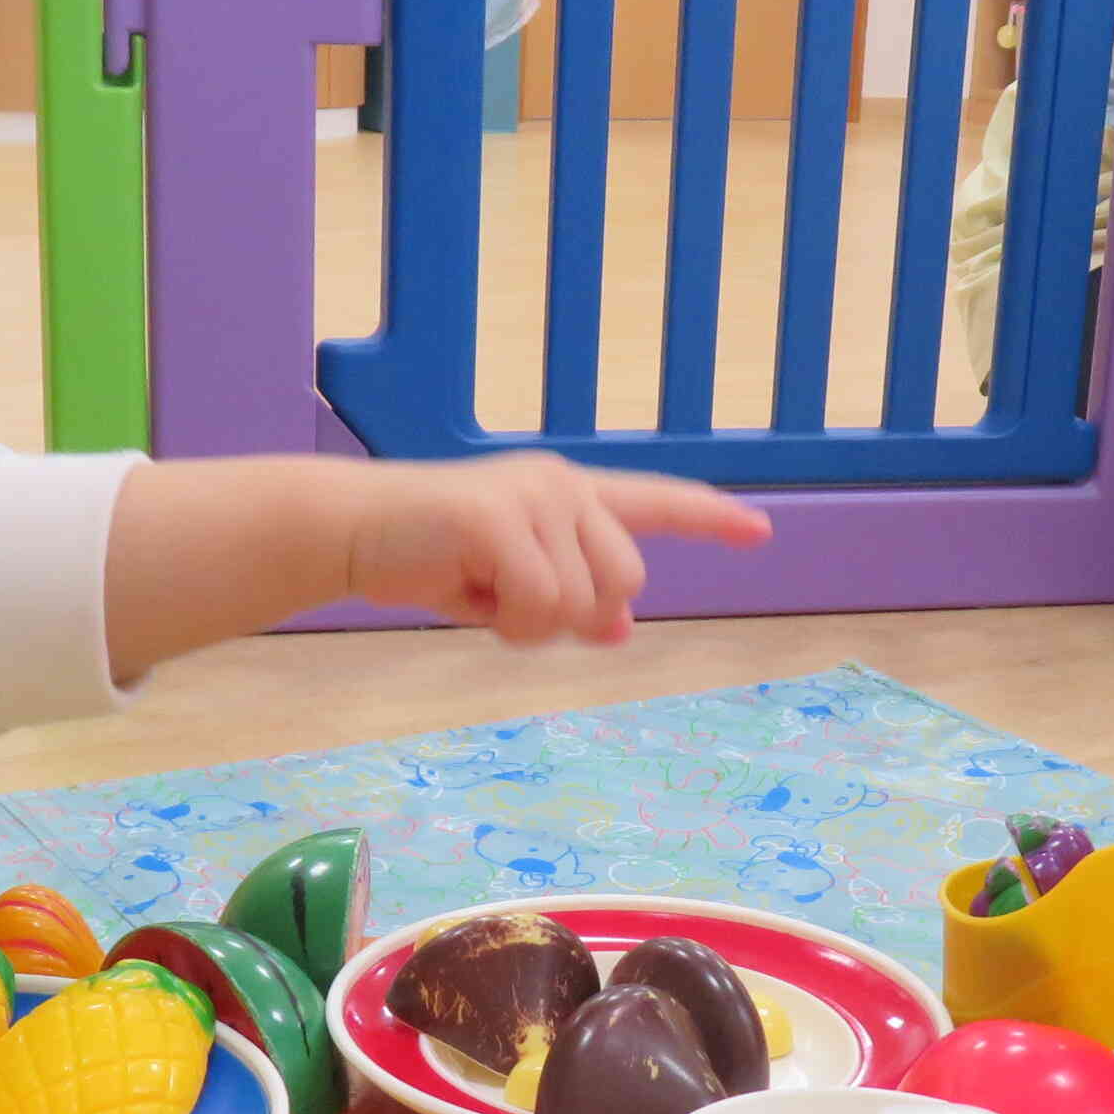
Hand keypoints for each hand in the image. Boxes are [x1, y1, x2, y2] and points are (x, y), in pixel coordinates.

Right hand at [344, 454, 770, 645]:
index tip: (760, 532)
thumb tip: (620, 627)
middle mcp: (563, 485)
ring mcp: (534, 496)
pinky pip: (538, 604)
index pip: (656, 502)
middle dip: (572, 616)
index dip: (709, 520)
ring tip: (478, 591)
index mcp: (570, 495)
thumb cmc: (429, 557)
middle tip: (508, 606)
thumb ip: (569, 600)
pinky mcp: (499, 517)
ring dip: (527, 625)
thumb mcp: (509, 588)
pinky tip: (466, 594)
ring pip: (578, 603)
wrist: (352, 530)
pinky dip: (505, 623)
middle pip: (625, 582)